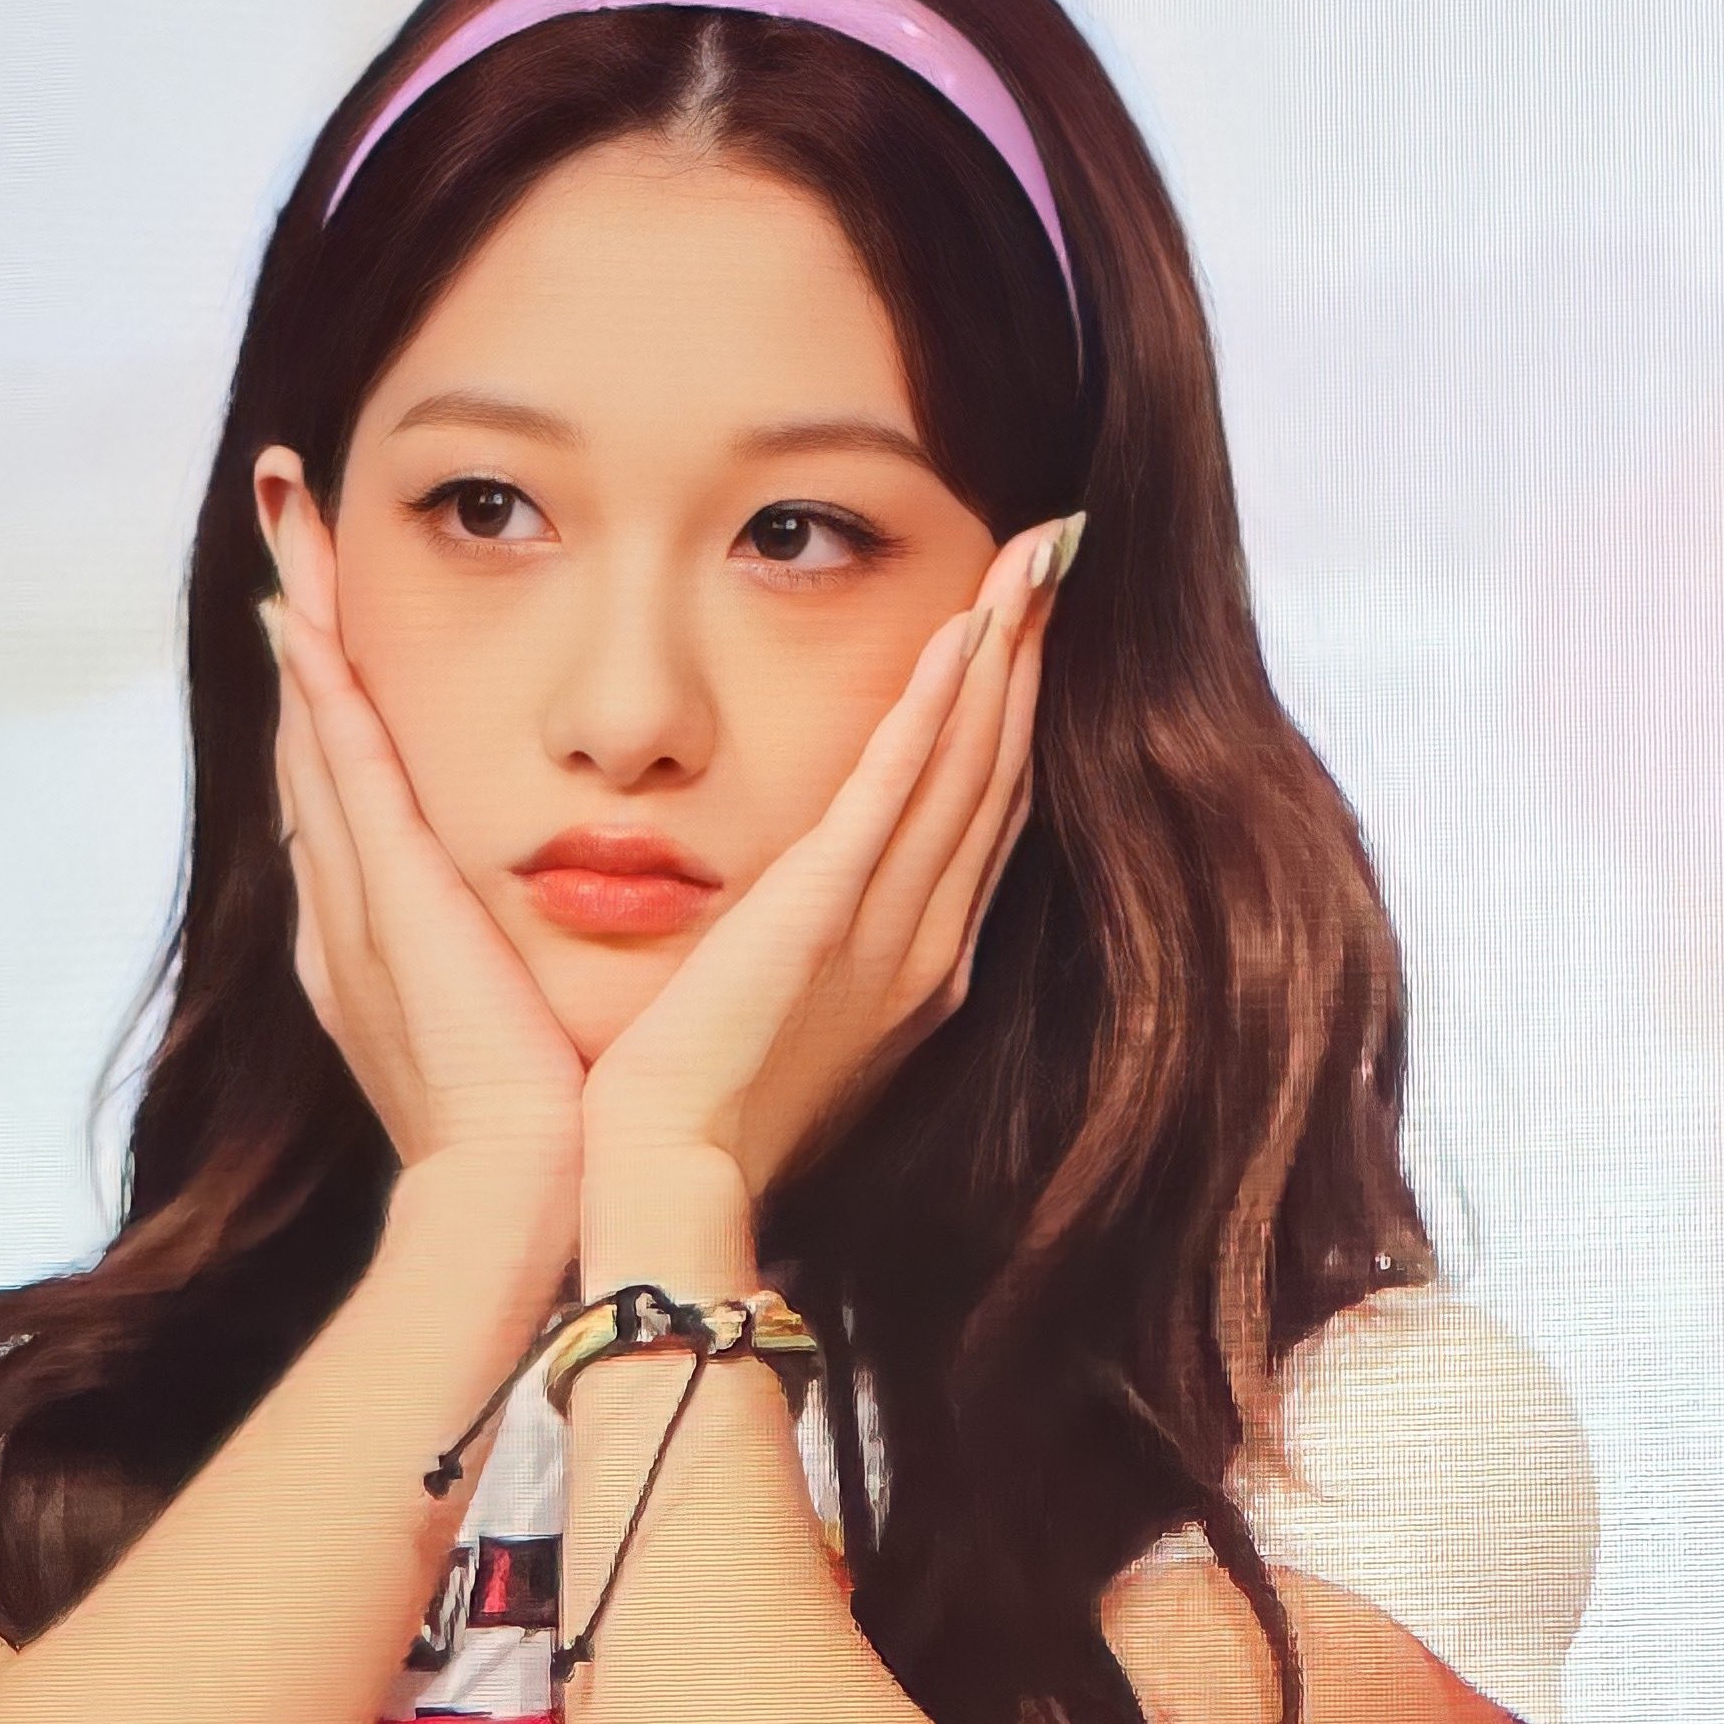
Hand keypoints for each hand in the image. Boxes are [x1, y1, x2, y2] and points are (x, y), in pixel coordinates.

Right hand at [263, 513, 588, 1195]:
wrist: (520, 1195)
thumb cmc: (541, 1131)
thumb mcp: (525, 1021)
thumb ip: (521, 956)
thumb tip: (552, 906)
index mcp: (380, 943)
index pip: (354, 797)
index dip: (335, 706)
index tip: (332, 623)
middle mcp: (351, 911)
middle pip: (317, 745)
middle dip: (302, 639)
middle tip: (290, 534)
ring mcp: (360, 899)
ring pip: (320, 733)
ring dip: (303, 628)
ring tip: (288, 529)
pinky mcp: (391, 898)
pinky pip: (349, 766)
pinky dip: (322, 686)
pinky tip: (306, 612)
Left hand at [579, 514, 1074, 1199]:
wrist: (667, 1171)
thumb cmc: (705, 1106)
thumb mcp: (786, 1011)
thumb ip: (813, 942)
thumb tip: (810, 901)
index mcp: (916, 963)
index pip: (983, 812)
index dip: (1014, 712)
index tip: (1032, 621)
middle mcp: (923, 942)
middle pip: (995, 772)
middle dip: (1030, 657)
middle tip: (1056, 552)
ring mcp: (884, 928)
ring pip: (965, 767)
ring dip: (1002, 657)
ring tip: (1033, 561)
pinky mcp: (824, 913)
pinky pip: (894, 792)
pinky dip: (933, 708)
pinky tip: (965, 632)